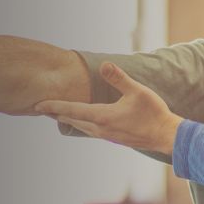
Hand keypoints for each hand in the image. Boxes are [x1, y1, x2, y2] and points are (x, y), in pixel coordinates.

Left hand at [35, 62, 183, 154]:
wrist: (166, 136)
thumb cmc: (153, 113)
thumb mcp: (136, 91)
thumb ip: (119, 78)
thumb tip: (104, 65)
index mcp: (102, 117)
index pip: (71, 110)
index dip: (53, 106)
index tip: (38, 104)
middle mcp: (100, 129)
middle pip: (72, 120)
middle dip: (55, 113)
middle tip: (39, 108)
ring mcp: (106, 135)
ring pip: (80, 126)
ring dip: (67, 119)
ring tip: (56, 114)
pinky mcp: (113, 138)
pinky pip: (90, 129)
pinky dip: (80, 123)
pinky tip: (81, 121)